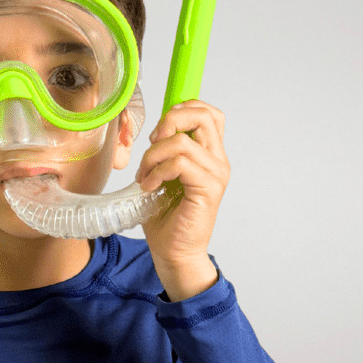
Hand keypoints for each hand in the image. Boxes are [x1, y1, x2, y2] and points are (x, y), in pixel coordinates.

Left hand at [135, 101, 229, 300]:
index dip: (182, 109)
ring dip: (154, 155)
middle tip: (151, 144)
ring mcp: (216, 174)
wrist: (174, 253)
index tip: (159, 132)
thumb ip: (165, 152)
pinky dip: (157, 171)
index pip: (208, 113)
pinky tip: (149, 187)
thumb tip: (153, 132)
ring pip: (182, 141)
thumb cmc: (166, 218)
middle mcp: (218, 161)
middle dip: (169, 122)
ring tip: (144, 176)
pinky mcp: (208, 189)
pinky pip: (180, 163)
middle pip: (202, 115)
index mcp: (210, 155)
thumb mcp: (163, 175)